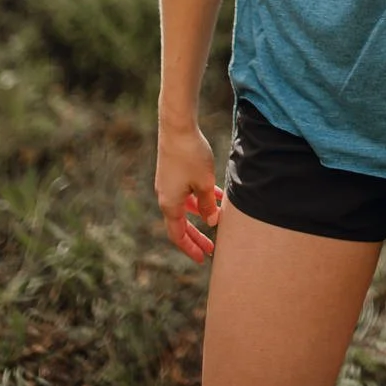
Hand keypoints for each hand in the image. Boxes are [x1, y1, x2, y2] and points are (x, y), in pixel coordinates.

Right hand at [155, 121, 222, 263]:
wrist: (177, 126)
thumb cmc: (191, 156)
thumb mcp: (205, 183)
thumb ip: (209, 205)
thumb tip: (212, 222)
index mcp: (170, 205)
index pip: (178, 235)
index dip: (191, 248)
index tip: (203, 258)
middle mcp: (165, 197)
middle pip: (181, 224)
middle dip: (196, 237)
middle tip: (211, 250)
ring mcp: (168, 185)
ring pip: (186, 207)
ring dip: (202, 214)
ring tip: (219, 220)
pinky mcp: (173, 172)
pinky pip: (187, 192)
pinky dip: (200, 197)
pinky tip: (218, 195)